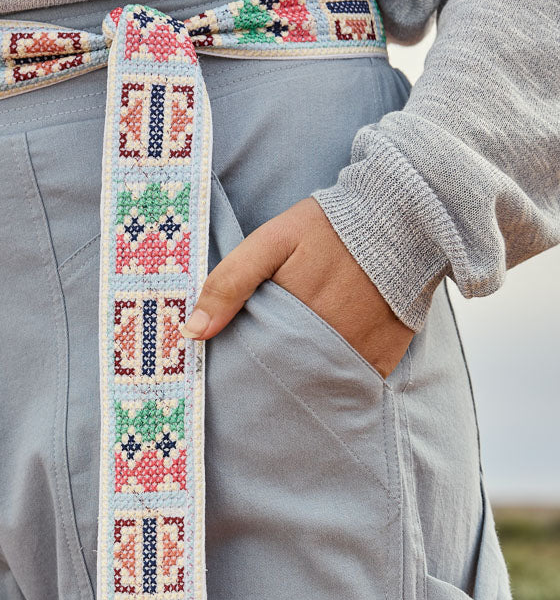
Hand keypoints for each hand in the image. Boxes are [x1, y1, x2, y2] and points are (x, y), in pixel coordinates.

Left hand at [182, 197, 413, 378]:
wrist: (406, 215)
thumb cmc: (331, 226)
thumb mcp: (272, 242)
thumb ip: (230, 282)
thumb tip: (192, 332)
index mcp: (292, 323)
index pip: (255, 364)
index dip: (242, 368)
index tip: (232, 372)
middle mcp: (324, 348)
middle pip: (285, 381)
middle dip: (271, 380)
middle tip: (263, 376)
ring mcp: (356, 357)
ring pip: (316, 385)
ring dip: (303, 382)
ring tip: (293, 373)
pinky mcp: (382, 359)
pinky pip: (352, 383)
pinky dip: (338, 379)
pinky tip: (327, 370)